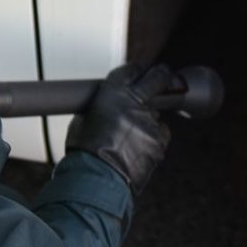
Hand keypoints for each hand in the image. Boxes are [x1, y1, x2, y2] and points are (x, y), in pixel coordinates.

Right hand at [65, 63, 174, 195]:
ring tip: (131, 137)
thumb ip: (98, 109)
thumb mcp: (82, 121)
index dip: (136, 69)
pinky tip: (138, 149)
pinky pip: (160, 134)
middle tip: (163, 75)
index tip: (139, 70)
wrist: (96, 178)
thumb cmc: (84, 152)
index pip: (130, 70)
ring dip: (148, 120)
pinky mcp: (159, 140)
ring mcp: (150, 120)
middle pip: (158, 77)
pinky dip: (152, 139)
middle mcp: (134, 102)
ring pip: (156, 114)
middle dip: (162, 75)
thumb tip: (104, 109)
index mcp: (113, 92)